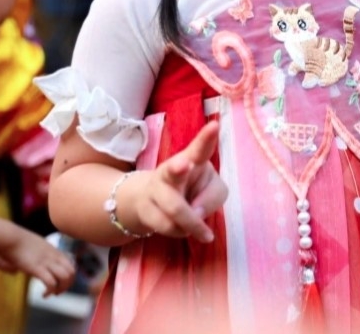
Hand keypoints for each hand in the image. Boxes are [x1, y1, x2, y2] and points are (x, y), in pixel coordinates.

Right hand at [0, 231, 76, 296]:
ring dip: (60, 289)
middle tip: (56, 292)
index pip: (71, 264)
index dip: (68, 277)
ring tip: (50, 294)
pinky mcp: (37, 269)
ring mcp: (46, 262)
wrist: (10, 238)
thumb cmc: (18, 241)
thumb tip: (35, 261)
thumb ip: (40, 253)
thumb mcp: (35, 245)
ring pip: (65, 277)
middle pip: (72, 272)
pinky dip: (50, 290)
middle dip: (67, 285)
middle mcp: (54, 256)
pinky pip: (51, 282)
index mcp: (54, 251)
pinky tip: (43, 294)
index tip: (59, 283)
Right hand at [121, 121, 228, 242]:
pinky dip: (181, 232)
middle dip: (177, 169)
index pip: (200, 147)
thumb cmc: (192, 189)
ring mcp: (155, 189)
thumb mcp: (212, 191)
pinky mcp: (145, 209)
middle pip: (173, 171)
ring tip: (204, 234)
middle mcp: (171, 170)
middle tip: (184, 164)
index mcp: (193, 159)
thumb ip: (212, 198)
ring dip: (192, 224)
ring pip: (174, 209)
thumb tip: (196, 213)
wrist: (153, 202)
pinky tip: (183, 228)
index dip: (206, 138)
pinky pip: (168, 227)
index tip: (215, 125)